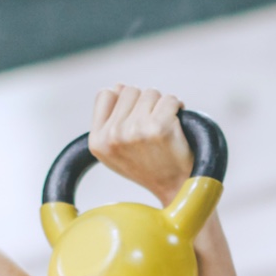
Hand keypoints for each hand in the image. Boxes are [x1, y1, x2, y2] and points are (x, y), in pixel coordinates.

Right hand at [89, 86, 191, 204]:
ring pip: (151, 92)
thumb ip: (112, 118)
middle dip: (145, 103)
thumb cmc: (149, 166)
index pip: (105, 94)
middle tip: (153, 126)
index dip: (124, 101)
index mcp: (97, 141)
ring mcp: (135, 131)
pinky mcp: (159, 127)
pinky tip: (177, 125)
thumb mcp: (119, 148)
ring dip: (162, 105)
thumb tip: (117, 86)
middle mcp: (113, 136)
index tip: (135, 118)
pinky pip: (170, 99)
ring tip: (164, 128)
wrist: (176, 189)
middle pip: (129, 90)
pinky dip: (178, 107)